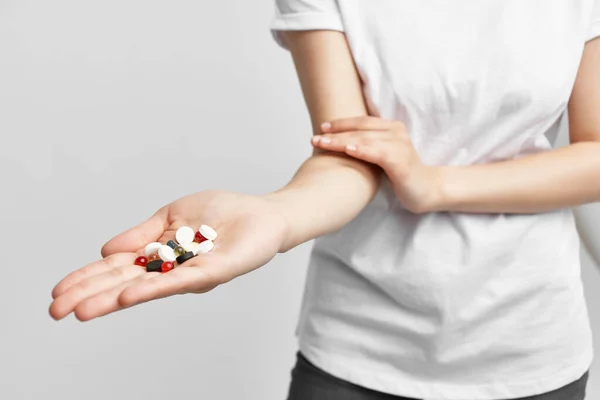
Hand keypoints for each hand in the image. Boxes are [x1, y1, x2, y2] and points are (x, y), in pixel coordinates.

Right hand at [49, 190, 288, 320]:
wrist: (263, 215)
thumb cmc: (222, 214)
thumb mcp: (172, 215)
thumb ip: (141, 233)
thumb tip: (105, 250)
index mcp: (160, 254)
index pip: (117, 269)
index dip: (88, 279)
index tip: (57, 292)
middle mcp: (172, 268)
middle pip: (126, 283)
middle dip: (91, 295)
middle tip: (56, 310)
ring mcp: (192, 272)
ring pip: (148, 287)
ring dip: (114, 298)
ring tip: (82, 310)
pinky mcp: (215, 270)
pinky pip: (181, 280)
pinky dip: (154, 287)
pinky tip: (129, 295)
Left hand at [311, 116, 442, 213]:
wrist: (426, 190)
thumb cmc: (402, 175)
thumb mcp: (383, 156)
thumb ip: (368, 146)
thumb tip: (342, 145)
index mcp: (391, 128)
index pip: (361, 122)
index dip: (341, 123)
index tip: (321, 127)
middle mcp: (396, 132)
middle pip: (360, 129)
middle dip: (335, 132)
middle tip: (314, 138)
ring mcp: (399, 145)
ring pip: (364, 139)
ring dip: (341, 141)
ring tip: (322, 143)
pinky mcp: (400, 161)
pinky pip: (377, 153)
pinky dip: (361, 150)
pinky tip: (347, 150)